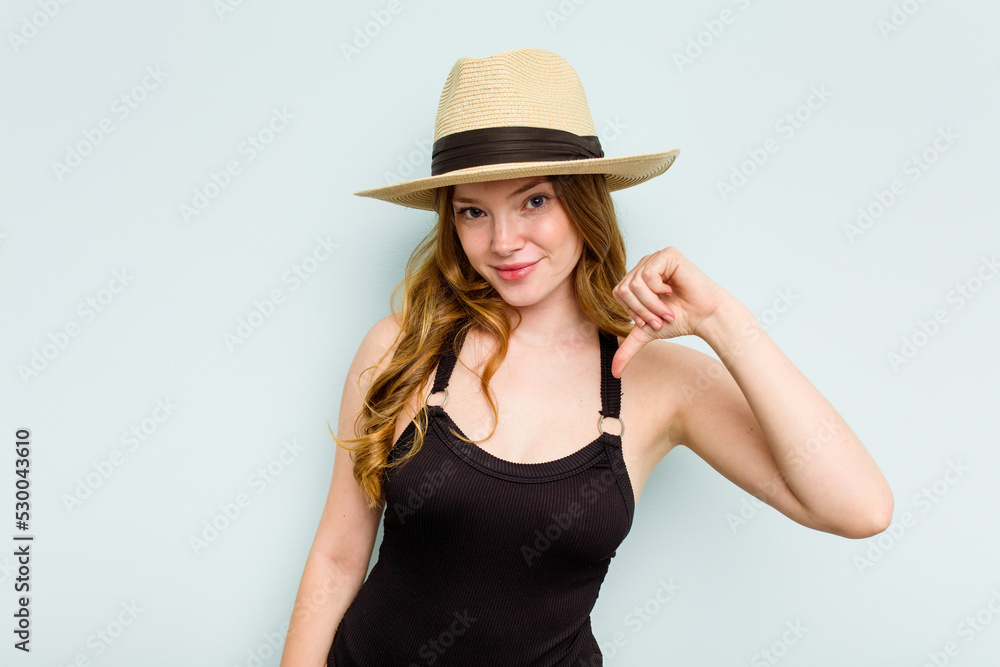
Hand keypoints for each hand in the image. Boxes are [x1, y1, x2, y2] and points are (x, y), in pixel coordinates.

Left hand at [611, 246, 732, 377]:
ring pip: (634, 284)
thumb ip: (628, 348)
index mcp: (636, 278)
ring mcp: (655, 258)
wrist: (705, 317)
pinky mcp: (667, 254)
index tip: (653, 321)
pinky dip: (658, 292)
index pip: (618, 293)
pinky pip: (647, 275)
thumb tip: (614, 372)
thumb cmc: (681, 320)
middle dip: (642, 310)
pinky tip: (672, 292)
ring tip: (667, 310)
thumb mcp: (647, 332)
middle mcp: (644, 265)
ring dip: (651, 304)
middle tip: (660, 318)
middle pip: (623, 289)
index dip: (633, 312)